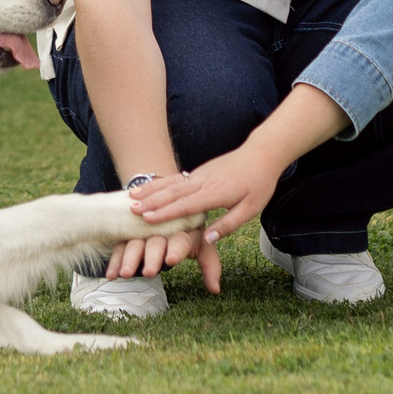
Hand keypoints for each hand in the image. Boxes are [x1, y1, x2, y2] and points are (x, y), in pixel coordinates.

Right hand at [104, 230, 208, 284]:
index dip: (177, 248)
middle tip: (149, 272)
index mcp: (185, 226)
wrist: (173, 193)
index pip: (182, 237)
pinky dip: (116, 258)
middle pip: (157, 240)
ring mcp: (144, 226)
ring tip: (126, 274)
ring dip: (130, 257)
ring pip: (136, 240)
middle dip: (152, 255)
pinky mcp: (129, 228)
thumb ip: (210, 264)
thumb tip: (216, 289)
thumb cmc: (191, 226)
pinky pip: (121, 243)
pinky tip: (111, 274)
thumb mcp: (203, 242)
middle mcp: (163, 225)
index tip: (172, 259)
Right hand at [130, 145, 287, 293]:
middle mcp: (203, 182)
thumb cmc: (258, 184)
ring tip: (131, 198)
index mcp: (216, 193)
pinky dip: (158, 184)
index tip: (147, 218)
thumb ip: (228, 224)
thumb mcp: (250, 209)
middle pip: (173, 193)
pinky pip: (175, 179)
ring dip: (151, 191)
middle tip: (132, 210)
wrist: (261, 154)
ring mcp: (199, 174)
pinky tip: (147, 188)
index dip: (166, 212)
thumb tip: (207, 239)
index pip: (187, 205)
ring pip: (171, 184)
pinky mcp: (198, 172)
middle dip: (151, 202)